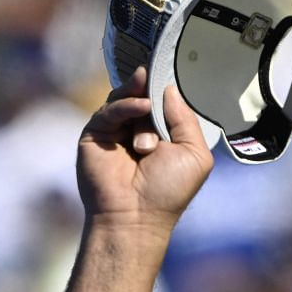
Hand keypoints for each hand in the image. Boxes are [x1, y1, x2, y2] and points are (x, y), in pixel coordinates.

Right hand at [77, 67, 213, 245]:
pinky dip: (127, 104)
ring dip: (143, 104)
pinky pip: (111, 109)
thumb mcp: (194, 154)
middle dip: (154, 95)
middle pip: (145, 95)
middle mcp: (139, 130)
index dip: (167, 91)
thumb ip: (186, 120)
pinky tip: (142, 107)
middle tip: (158, 92)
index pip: (165, 102)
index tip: (171, 75)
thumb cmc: (168, 191)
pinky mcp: (97, 133)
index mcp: (164, 135)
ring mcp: (116, 130)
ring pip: (128, 99)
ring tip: (149, 109)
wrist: (136, 216)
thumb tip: (170, 89)